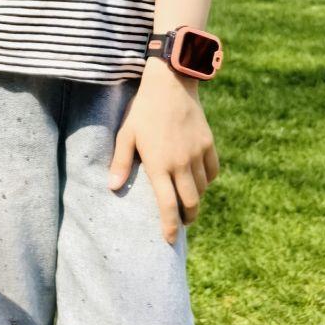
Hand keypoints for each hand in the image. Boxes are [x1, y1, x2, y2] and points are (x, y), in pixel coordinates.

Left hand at [107, 59, 220, 242]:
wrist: (171, 84)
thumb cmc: (143, 109)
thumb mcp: (126, 134)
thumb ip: (121, 162)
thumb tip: (111, 188)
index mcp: (159, 164)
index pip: (167, 205)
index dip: (169, 226)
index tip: (169, 240)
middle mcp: (181, 163)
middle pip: (191, 203)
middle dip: (187, 218)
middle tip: (181, 223)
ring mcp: (198, 154)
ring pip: (202, 189)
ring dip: (195, 200)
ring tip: (187, 203)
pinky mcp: (209, 144)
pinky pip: (212, 172)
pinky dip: (207, 182)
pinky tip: (199, 182)